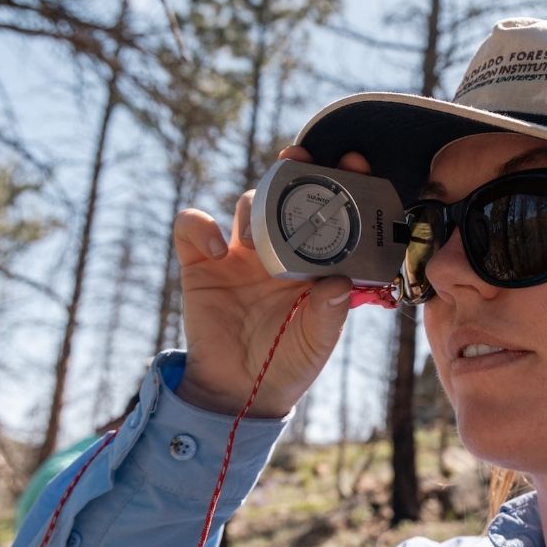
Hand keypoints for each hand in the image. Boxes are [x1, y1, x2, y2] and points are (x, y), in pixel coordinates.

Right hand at [172, 147, 372, 417]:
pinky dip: (199, 226)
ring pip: (248, 204)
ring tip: (260, 232)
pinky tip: (216, 249)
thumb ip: (330, 312)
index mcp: (315, 259)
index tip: (354, 161)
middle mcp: (280, 247)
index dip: (341, 182)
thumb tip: (338, 282)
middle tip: (301, 156)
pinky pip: (192, 228)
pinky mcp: (201, 263)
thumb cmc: (289, 361)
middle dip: (295, 170)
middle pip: (287, 194)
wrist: (240, 390)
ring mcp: (240, 252)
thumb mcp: (317, 341)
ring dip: (255, 205)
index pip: (331, 210)